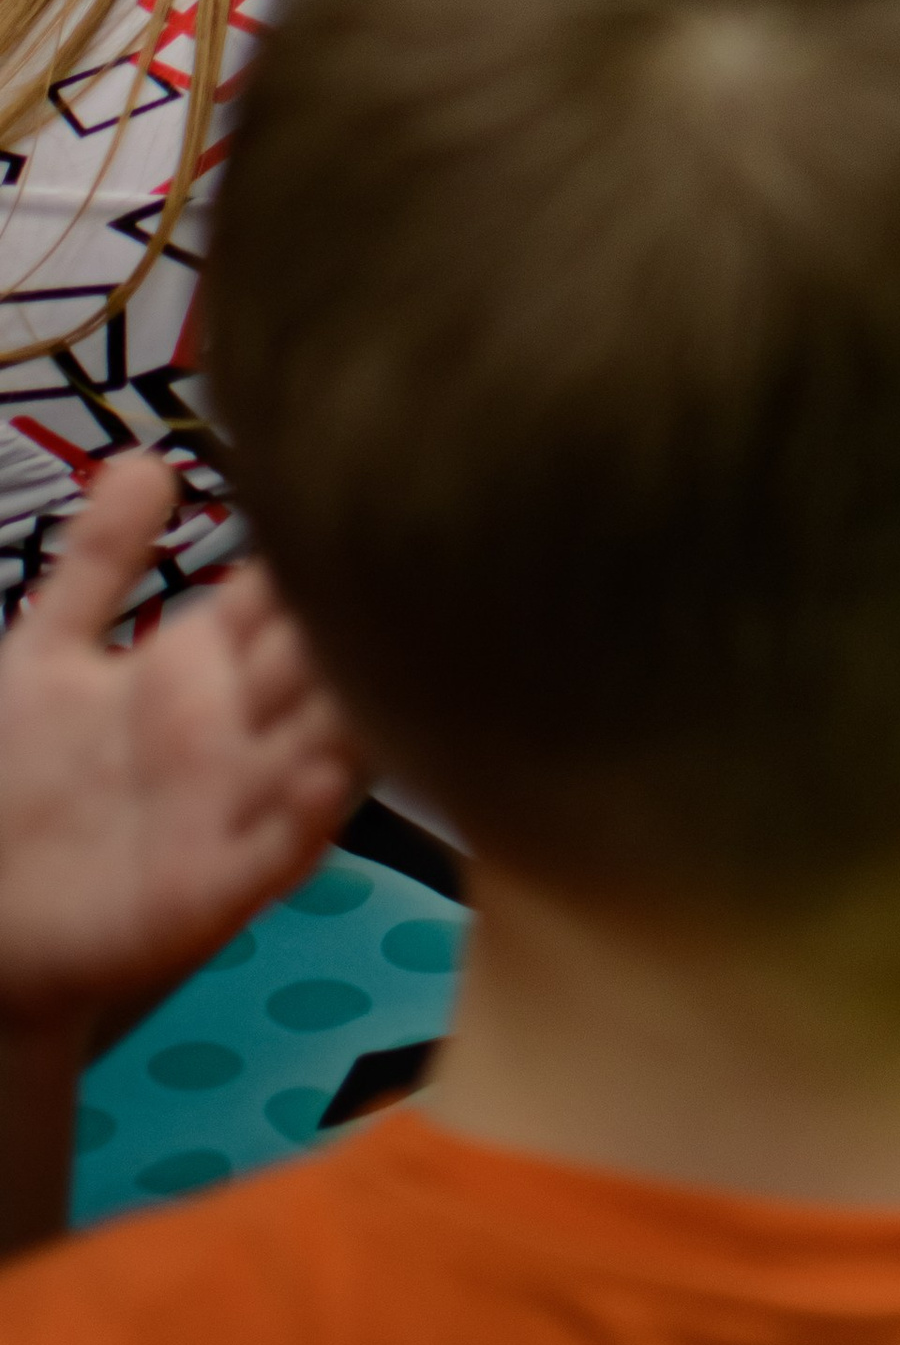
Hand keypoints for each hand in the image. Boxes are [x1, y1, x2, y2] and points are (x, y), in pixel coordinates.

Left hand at [0, 456, 356, 1024]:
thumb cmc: (18, 781)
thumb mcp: (46, 654)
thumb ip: (99, 562)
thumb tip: (148, 457)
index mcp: (205, 665)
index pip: (284, 594)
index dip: (323, 552)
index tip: (376, 496)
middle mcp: (239, 727)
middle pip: (319, 662)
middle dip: (361, 625)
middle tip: (415, 572)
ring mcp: (235, 804)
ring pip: (322, 746)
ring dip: (358, 714)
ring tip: (391, 666)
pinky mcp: (214, 887)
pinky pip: (276, 850)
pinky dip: (305, 818)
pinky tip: (322, 778)